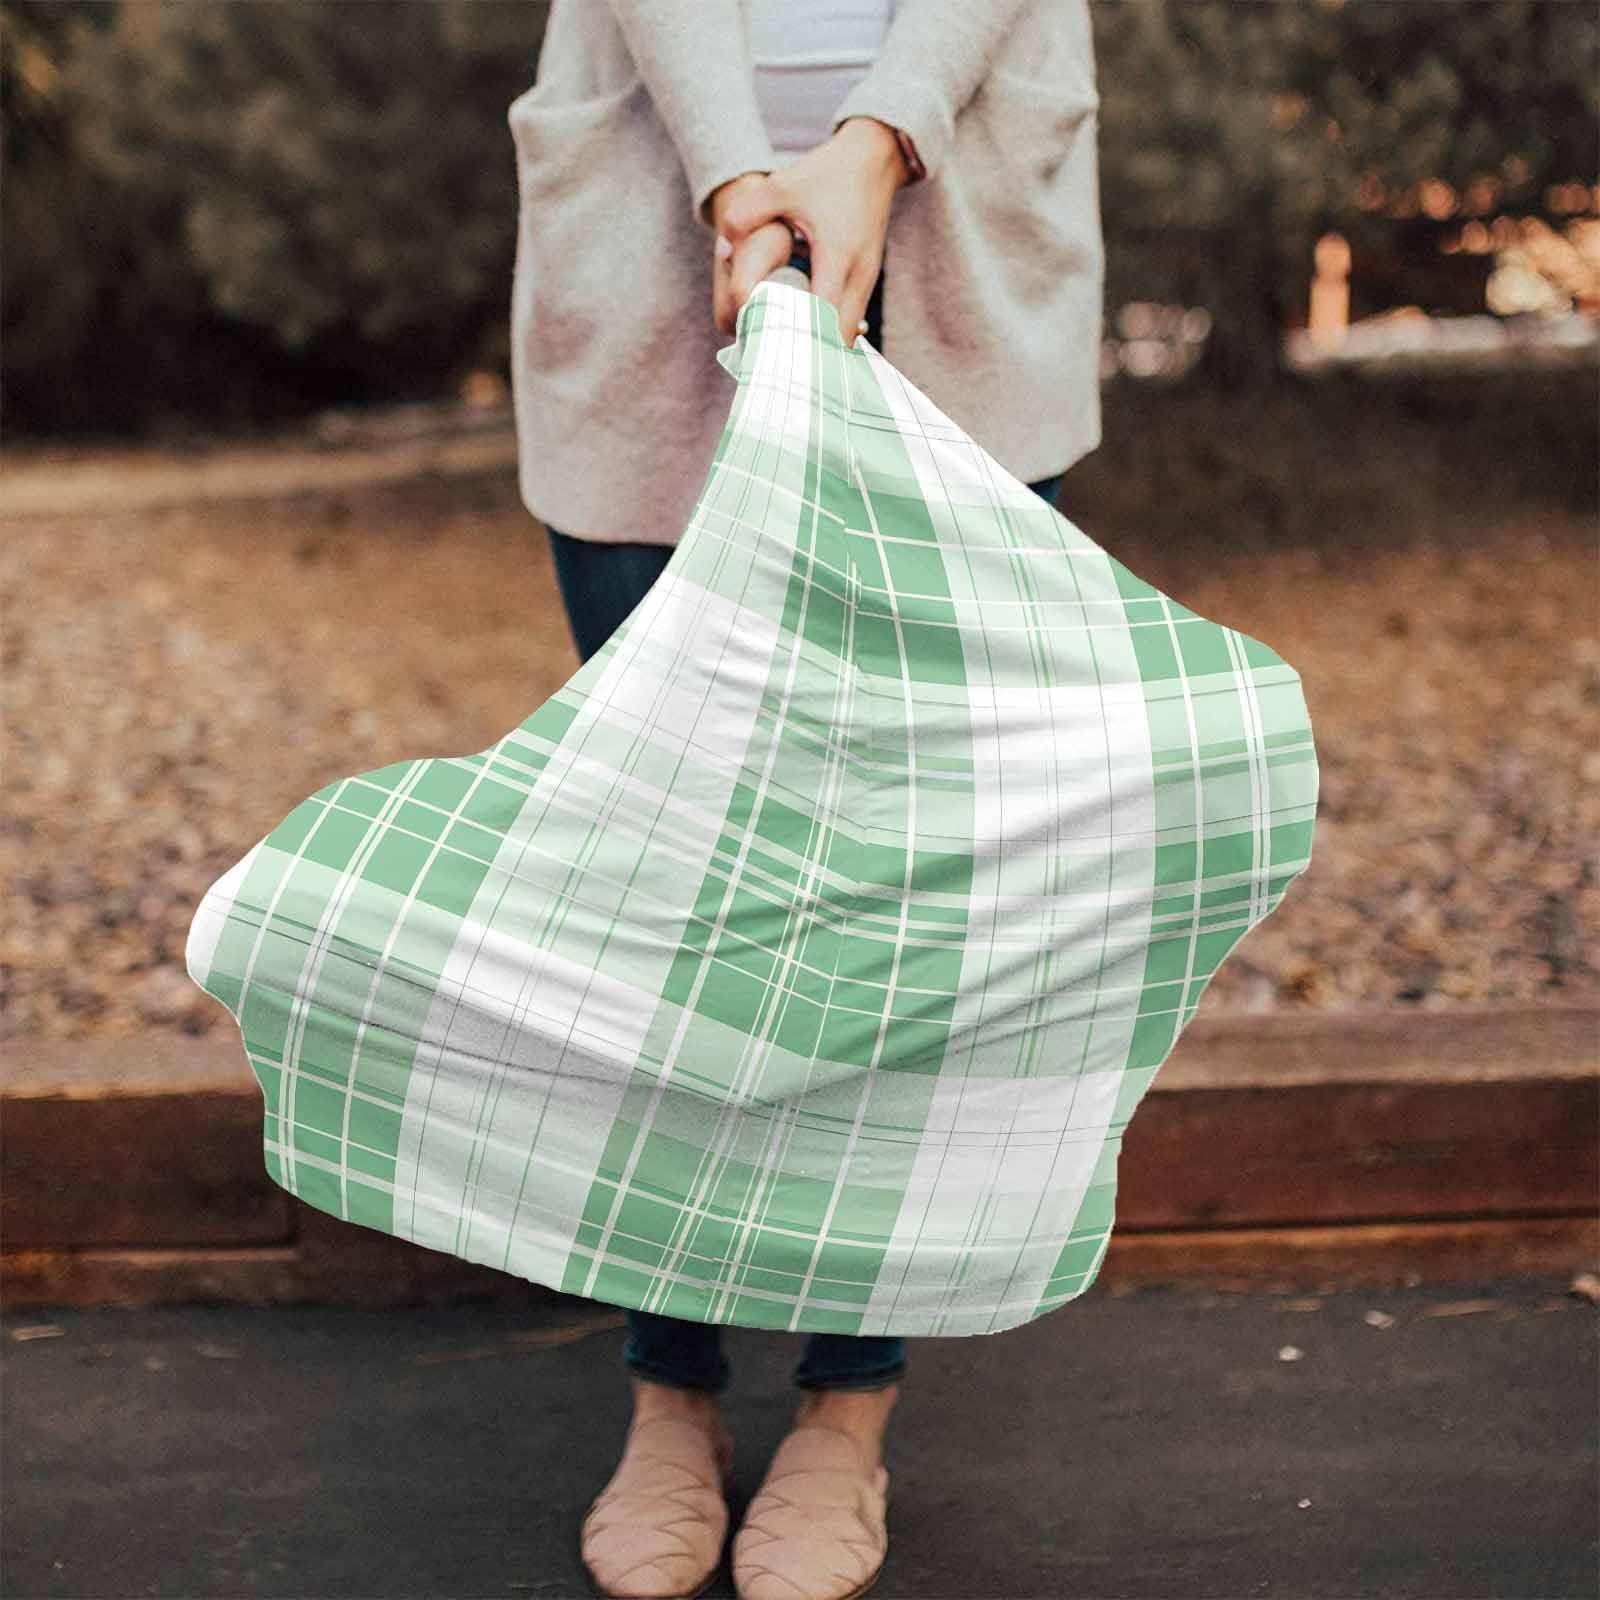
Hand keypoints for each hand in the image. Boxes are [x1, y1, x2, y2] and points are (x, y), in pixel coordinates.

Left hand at [712, 118, 909, 347]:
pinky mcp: (867, 281)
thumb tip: (721, 249)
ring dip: (820, 346)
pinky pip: (849, 321)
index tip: (772, 353)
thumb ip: (746, 214)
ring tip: (785, 353)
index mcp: (837, 254)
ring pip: (846, 334)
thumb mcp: (782, 186)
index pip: (822, 316)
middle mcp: (858, 275)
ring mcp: (867, 281)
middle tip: (774, 362)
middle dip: (809, 354)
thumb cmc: (827, 173)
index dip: (798, 338)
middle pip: (838, 338)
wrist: (874, 159)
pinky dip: (828, 333)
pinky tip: (802, 335)